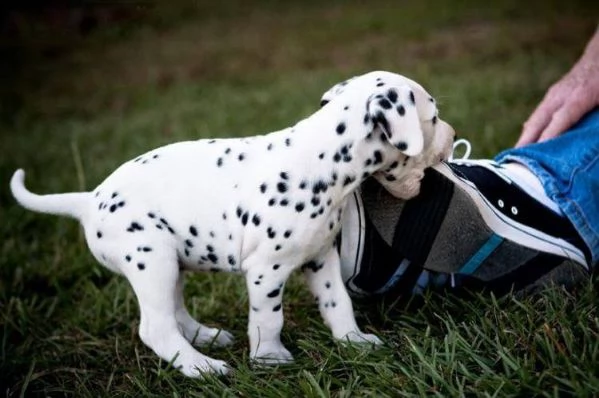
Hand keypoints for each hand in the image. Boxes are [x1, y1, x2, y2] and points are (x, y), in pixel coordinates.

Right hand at [517, 29, 598, 146]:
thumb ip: (594, 120)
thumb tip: (589, 136)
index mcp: (580, 96)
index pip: (561, 119)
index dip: (548, 136)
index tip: (536, 153)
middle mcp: (562, 94)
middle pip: (539, 120)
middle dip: (526, 140)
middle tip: (515, 158)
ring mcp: (555, 93)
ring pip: (536, 117)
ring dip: (526, 135)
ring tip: (517, 153)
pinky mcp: (553, 93)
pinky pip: (539, 113)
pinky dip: (532, 127)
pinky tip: (527, 136)